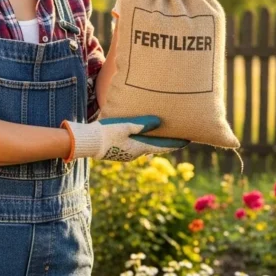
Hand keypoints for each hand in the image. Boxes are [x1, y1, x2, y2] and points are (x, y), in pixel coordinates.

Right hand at [60, 115, 189, 162]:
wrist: (86, 142)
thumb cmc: (105, 133)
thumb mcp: (124, 126)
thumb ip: (142, 124)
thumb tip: (159, 122)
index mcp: (139, 148)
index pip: (162, 146)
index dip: (176, 143)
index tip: (189, 140)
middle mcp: (135, 152)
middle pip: (156, 146)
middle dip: (168, 141)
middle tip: (180, 135)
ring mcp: (126, 152)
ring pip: (146, 145)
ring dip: (156, 140)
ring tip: (164, 133)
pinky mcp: (118, 149)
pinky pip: (136, 143)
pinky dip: (144, 139)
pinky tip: (144, 134)